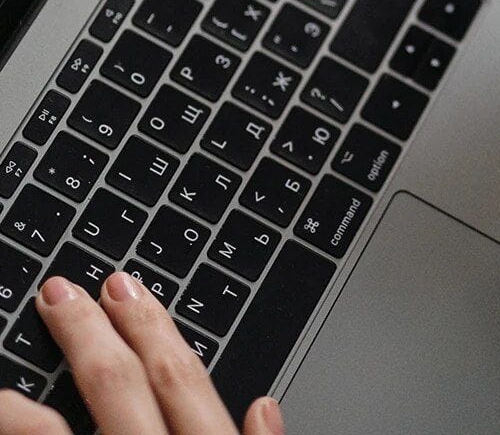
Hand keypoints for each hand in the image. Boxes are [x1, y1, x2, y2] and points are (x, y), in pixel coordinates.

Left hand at [0, 274, 281, 434]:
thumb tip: (265, 407)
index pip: (176, 378)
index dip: (148, 325)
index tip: (121, 288)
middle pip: (117, 387)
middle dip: (89, 331)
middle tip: (62, 291)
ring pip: (54, 431)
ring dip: (27, 391)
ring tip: (21, 340)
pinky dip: (17, 429)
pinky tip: (4, 411)